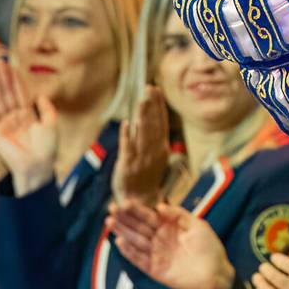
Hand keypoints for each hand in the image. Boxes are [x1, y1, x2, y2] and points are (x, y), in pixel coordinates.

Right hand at [0, 61, 58, 192]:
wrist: (38, 165)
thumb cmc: (47, 148)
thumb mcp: (51, 124)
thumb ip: (46, 108)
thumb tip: (41, 95)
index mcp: (28, 115)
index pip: (20, 93)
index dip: (16, 79)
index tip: (12, 64)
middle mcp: (15, 117)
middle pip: (8, 93)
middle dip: (3, 77)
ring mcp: (4, 123)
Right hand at [109, 199, 235, 288]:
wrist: (216, 274)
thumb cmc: (209, 248)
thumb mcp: (197, 225)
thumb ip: (178, 215)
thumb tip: (159, 206)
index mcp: (168, 227)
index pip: (148, 216)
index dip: (136, 210)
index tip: (124, 202)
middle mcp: (159, 239)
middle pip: (138, 227)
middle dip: (124, 219)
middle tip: (111, 210)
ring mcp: (156, 254)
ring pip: (136, 241)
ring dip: (123, 232)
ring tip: (110, 222)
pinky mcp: (155, 269)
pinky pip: (139, 259)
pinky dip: (130, 252)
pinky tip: (119, 242)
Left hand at [113, 87, 171, 205]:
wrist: (140, 200)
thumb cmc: (145, 177)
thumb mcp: (153, 156)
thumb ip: (149, 138)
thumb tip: (143, 118)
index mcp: (161, 148)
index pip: (161, 122)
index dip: (158, 106)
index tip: (156, 89)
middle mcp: (153, 151)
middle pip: (153, 124)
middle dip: (152, 105)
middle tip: (150, 88)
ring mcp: (141, 158)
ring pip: (142, 133)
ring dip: (143, 117)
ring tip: (142, 101)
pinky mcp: (127, 165)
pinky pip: (127, 147)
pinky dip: (127, 135)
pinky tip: (127, 123)